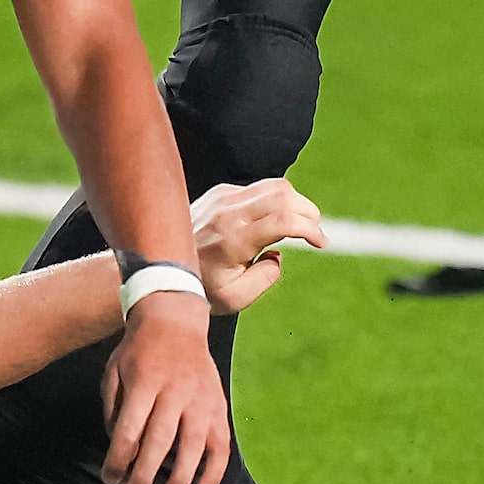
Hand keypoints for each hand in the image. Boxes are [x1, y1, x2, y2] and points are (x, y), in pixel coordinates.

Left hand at [99, 296, 229, 483]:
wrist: (176, 320)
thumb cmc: (140, 349)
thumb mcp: (114, 370)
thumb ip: (113, 408)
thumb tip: (119, 448)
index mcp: (145, 381)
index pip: (129, 429)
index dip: (118, 458)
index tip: (110, 479)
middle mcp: (176, 391)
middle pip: (160, 440)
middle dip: (145, 473)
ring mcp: (201, 399)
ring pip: (194, 444)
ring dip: (182, 477)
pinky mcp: (218, 406)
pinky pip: (221, 443)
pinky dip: (214, 470)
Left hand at [191, 178, 325, 316]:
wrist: (161, 266)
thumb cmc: (199, 286)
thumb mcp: (235, 298)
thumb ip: (265, 278)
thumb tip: (277, 256)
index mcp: (234, 239)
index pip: (284, 220)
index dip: (311, 229)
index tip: (321, 243)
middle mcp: (228, 212)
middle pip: (284, 195)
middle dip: (309, 212)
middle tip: (315, 233)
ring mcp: (223, 197)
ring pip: (274, 185)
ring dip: (296, 202)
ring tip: (302, 224)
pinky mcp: (220, 192)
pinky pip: (258, 188)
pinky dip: (276, 200)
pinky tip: (275, 220)